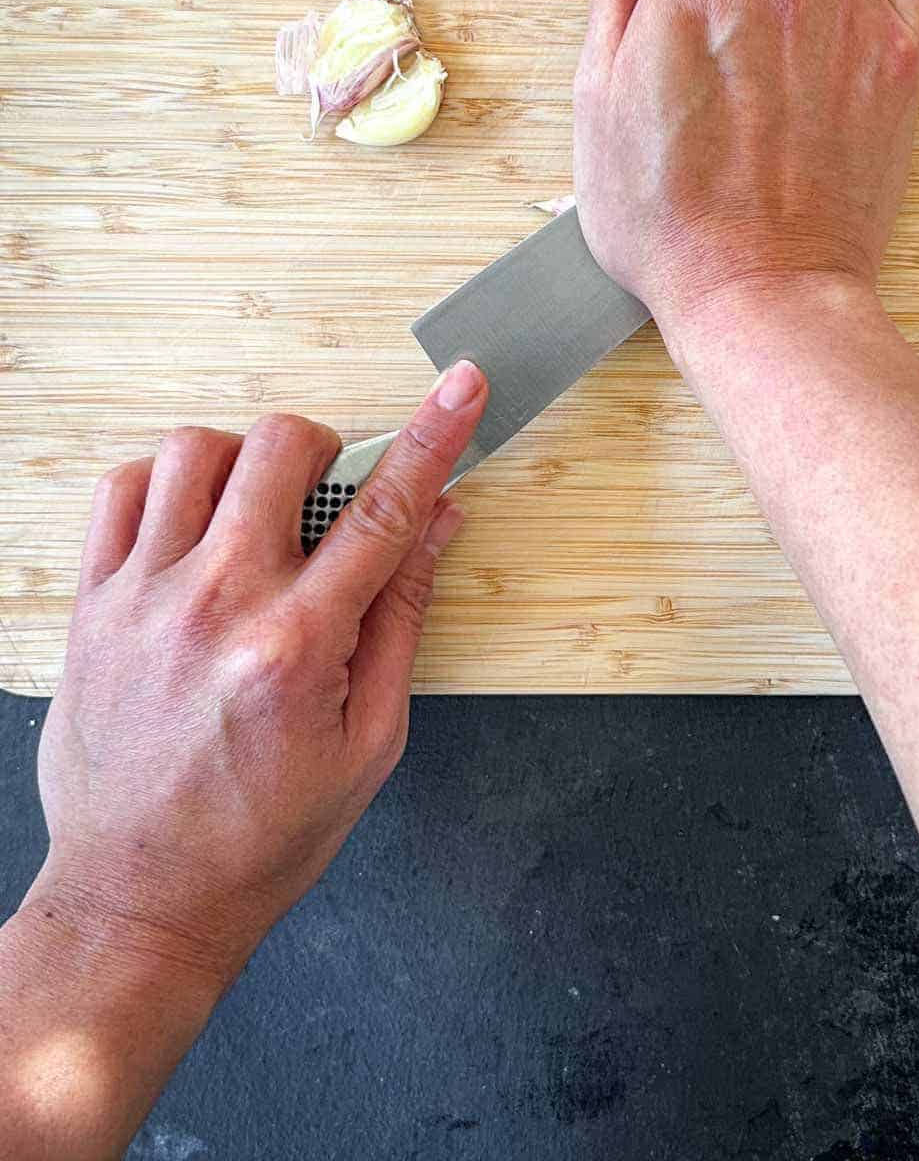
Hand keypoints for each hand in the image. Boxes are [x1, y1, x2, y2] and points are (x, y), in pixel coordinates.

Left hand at [28, 359, 486, 990]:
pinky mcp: (92, 604)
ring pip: (195, 450)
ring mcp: (143, 598)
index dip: (433, 437)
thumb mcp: (369, 742)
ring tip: (255, 511)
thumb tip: (437, 524)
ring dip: (244, 461)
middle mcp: (216, 605)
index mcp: (297, 647)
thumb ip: (402, 619)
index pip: (382, 511)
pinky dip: (164, 482)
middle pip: (280, 448)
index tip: (461, 387)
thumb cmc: (262, 834)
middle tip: (331, 492)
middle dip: (326, 448)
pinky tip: (190, 524)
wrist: (142, 896)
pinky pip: (119, 488)